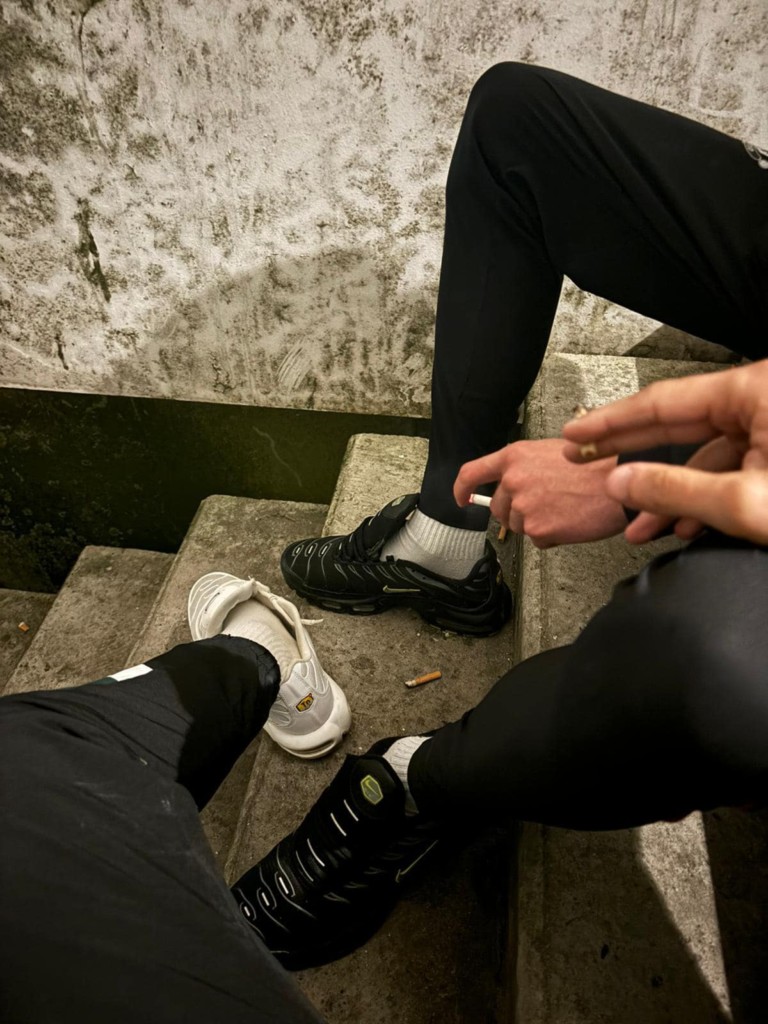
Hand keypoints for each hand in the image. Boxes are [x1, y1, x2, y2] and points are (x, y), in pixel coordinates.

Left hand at [453, 438, 627, 547]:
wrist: (622, 479)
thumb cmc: (597, 463)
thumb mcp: (553, 451)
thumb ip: (527, 466)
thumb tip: (515, 483)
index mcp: (514, 456)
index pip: (472, 473)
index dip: (462, 489)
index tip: (461, 498)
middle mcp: (513, 480)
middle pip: (499, 508)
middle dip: (517, 512)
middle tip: (547, 505)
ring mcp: (523, 506)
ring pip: (519, 525)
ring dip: (537, 523)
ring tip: (565, 508)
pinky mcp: (537, 529)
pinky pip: (537, 539)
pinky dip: (553, 535)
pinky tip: (571, 520)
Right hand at [562, 360, 767, 545]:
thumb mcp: (745, 502)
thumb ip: (677, 491)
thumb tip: (622, 484)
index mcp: (753, 390)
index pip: (660, 402)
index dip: (610, 421)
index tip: (576, 433)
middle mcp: (760, 398)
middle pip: (677, 423)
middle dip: (630, 455)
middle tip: (585, 458)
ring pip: (704, 453)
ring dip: (671, 493)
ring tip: (639, 523)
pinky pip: (731, 466)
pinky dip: (706, 495)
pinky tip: (685, 522)